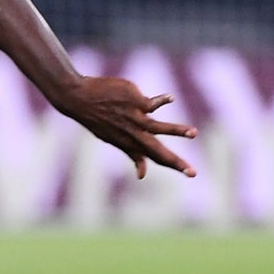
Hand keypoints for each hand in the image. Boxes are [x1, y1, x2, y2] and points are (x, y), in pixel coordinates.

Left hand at [53, 76, 197, 178]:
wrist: (79, 99)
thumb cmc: (99, 120)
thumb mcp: (116, 140)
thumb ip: (134, 155)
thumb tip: (142, 175)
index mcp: (131, 144)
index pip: (157, 158)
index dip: (175, 165)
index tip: (193, 173)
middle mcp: (134, 134)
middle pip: (158, 150)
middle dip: (176, 162)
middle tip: (193, 172)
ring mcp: (135, 118)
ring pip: (158, 127)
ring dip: (176, 131)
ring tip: (193, 133)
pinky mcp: (134, 101)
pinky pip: (152, 103)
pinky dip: (163, 100)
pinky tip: (171, 98)